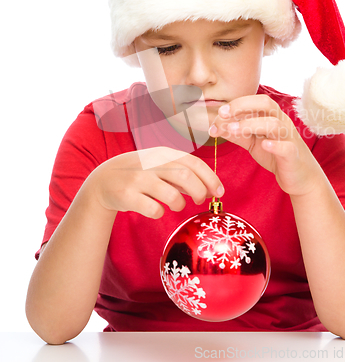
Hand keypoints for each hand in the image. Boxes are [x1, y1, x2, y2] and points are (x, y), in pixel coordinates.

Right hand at [85, 147, 223, 218]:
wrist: (103, 180)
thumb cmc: (140, 174)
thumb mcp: (160, 166)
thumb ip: (183, 175)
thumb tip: (211, 188)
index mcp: (163, 153)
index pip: (193, 163)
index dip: (210, 178)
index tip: (220, 192)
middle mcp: (151, 163)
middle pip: (186, 177)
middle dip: (199, 191)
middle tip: (200, 201)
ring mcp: (138, 179)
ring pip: (171, 195)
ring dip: (179, 203)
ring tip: (176, 205)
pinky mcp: (127, 195)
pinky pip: (153, 209)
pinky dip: (159, 213)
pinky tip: (156, 210)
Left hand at [209, 95, 324, 196]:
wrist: (299, 177)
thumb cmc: (276, 156)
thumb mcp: (253, 142)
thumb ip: (236, 134)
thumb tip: (215, 126)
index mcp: (272, 117)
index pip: (255, 101)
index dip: (237, 103)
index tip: (219, 112)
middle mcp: (282, 123)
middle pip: (266, 104)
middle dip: (242, 106)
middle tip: (223, 114)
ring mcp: (288, 138)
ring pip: (274, 124)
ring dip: (251, 124)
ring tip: (233, 130)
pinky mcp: (292, 155)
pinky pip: (286, 147)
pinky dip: (275, 145)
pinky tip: (263, 145)